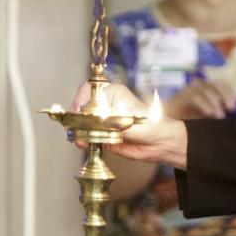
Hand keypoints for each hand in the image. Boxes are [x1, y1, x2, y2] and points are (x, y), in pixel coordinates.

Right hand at [69, 83, 188, 167]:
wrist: (159, 143)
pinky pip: (87, 137)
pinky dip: (84, 141)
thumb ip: (105, 118)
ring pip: (82, 124)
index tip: (77, 112)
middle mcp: (105, 105)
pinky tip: (85, 145)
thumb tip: (87, 119)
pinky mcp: (102, 136)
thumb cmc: (149, 124)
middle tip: (75, 129)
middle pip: (81, 108)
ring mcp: (102, 121)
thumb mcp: (124, 118)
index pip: (87, 91)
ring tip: (80, 141)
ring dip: (78, 132)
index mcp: (111, 93)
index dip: (79, 100)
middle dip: (76, 119)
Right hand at [166, 78, 235, 119]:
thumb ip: (219, 113)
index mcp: (206, 89)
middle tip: (232, 108)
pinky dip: (205, 105)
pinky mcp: (181, 96)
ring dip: (215, 102)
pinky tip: (210, 114)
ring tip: (221, 115)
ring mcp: (188, 90)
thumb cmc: (188, 121)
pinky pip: (195, 97)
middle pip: (215, 84)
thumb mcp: (207, 116)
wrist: (165, 125)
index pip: (221, 85)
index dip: (229, 92)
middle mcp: (198, 86)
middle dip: (225, 94)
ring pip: (206, 89)